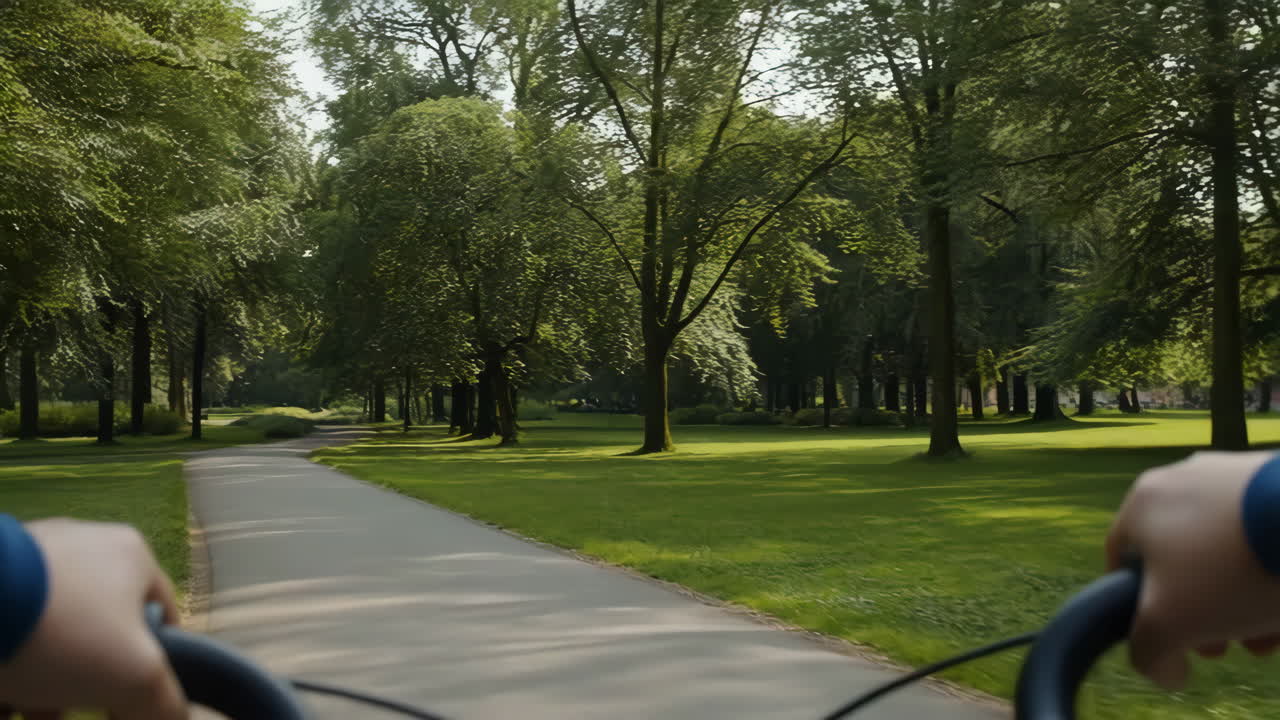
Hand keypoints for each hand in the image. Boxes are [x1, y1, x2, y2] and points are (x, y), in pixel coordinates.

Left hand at [0, 519, 186, 718]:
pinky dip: (5, 664)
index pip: (163, 616)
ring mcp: (28, 556)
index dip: (153, 667)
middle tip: (59, 716)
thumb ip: (165, 703)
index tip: (124, 704)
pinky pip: (7, 625)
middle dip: (80, 684)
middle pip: (96, 633)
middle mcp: (83, 545)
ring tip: (19, 712)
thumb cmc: (63, 631)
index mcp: (131, 555)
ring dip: (36, 683)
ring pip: (46, 634)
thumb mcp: (135, 677)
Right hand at [1107, 451, 1279, 689]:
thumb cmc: (1228, 570)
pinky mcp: (1274, 478)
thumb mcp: (1170, 625)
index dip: (1141, 609)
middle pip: (1182, 562)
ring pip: (1226, 550)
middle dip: (1204, 611)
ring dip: (1241, 597)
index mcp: (1141, 502)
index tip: (1175, 638)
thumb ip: (1149, 652)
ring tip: (1268, 631)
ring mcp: (1232, 473)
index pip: (1122, 563)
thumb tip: (1163, 670)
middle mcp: (1180, 477)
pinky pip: (1261, 532)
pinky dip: (1269, 568)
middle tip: (1227, 643)